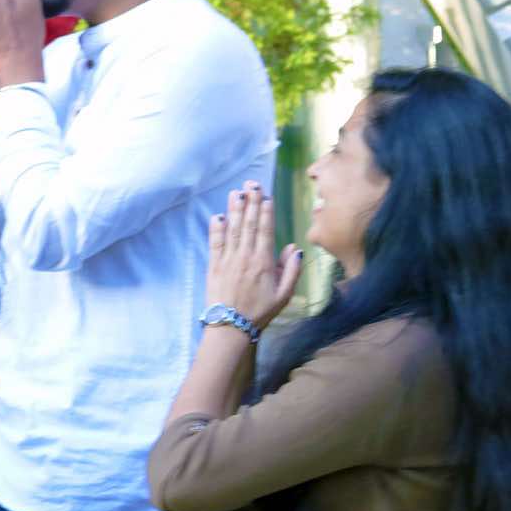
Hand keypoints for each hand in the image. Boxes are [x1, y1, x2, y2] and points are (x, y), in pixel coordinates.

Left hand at [206, 183, 300, 330]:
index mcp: (264, 262)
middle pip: (248, 224)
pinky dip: (215, 228)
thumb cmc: (260, 311)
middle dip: (251, 202)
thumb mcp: (284, 294)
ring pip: (232, 229)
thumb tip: (296, 248)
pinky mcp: (214, 266)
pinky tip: (217, 215)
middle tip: (252, 184)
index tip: (266, 195)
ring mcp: (228, 260)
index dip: (265, 211)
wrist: (231, 326)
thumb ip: (291, 270)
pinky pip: (215, 243)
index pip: (265, 230)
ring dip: (234, 209)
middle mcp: (245, 257)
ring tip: (236, 192)